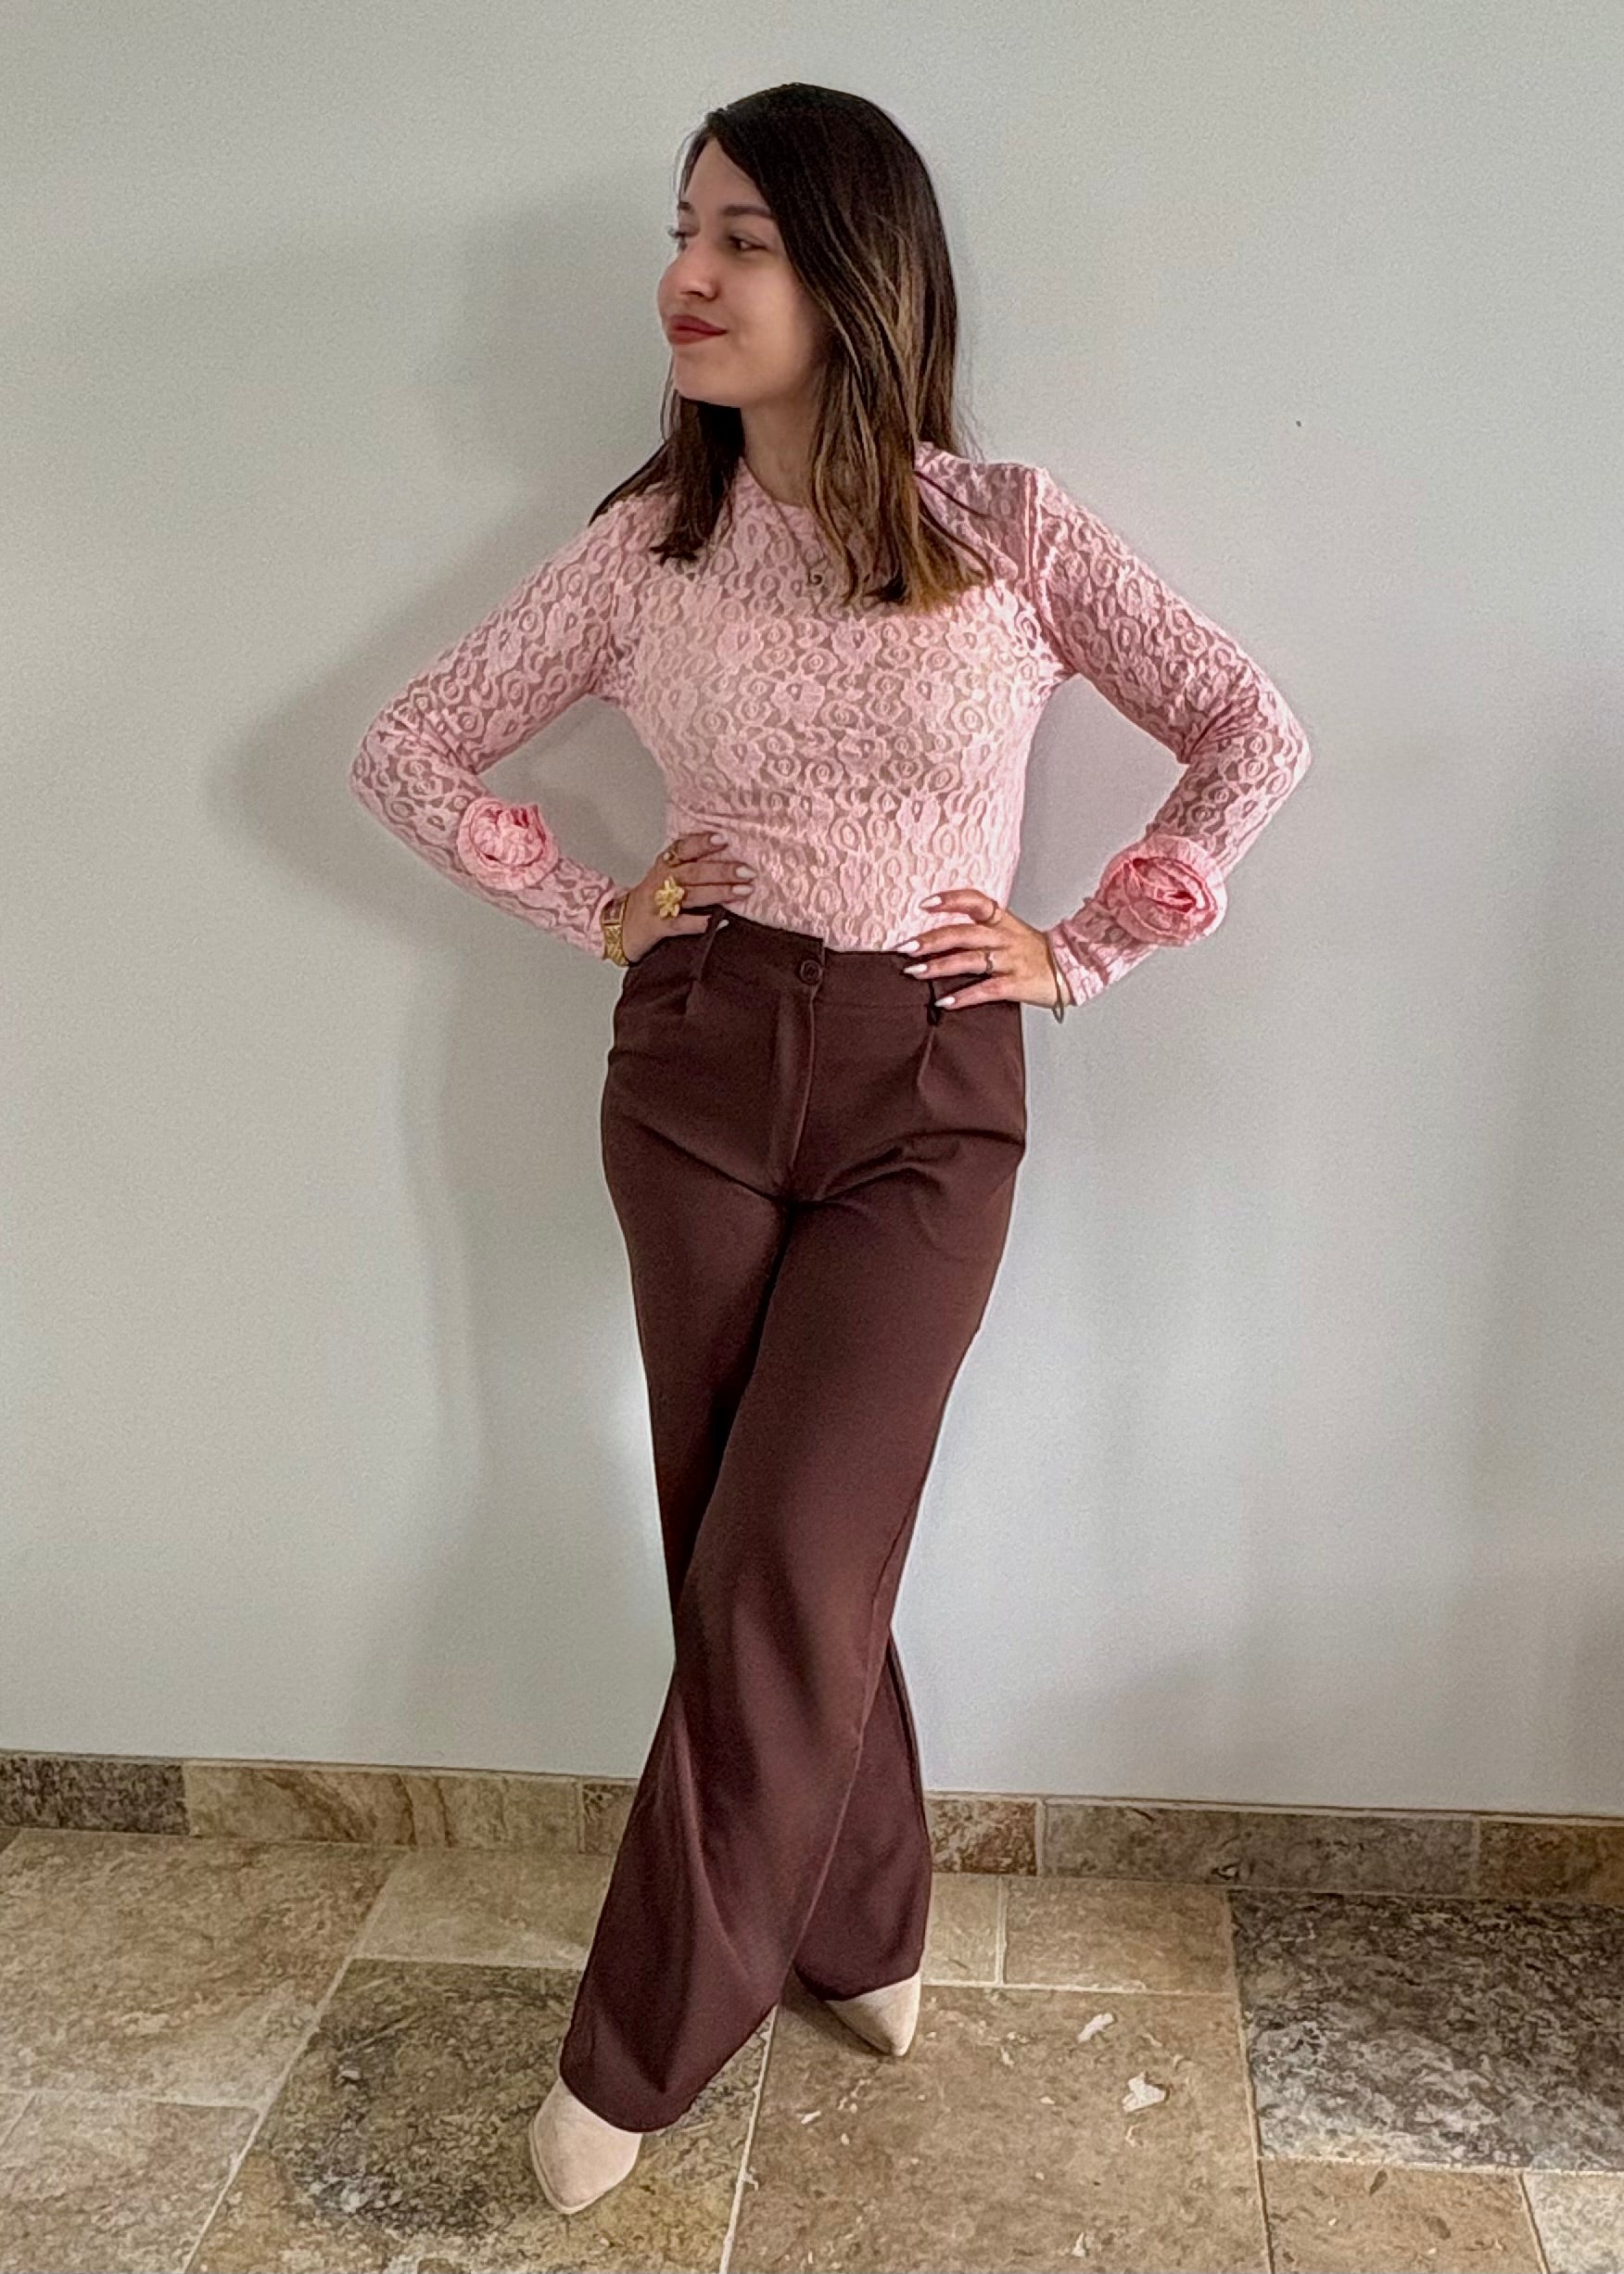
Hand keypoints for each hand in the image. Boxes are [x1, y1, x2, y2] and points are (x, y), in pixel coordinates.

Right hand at [619, 830, 754, 963]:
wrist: (618, 926)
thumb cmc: (648, 901)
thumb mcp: (663, 876)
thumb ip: (689, 866)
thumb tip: (727, 858)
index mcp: (664, 866)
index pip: (683, 848)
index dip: (702, 843)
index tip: (723, 839)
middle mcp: (661, 882)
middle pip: (693, 872)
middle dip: (722, 870)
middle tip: (746, 870)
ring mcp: (659, 904)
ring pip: (691, 895)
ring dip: (718, 892)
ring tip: (742, 891)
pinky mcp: (658, 927)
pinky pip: (680, 924)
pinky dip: (700, 923)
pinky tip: (720, 921)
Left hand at [895, 887, 1068, 1011]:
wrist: (1073, 969)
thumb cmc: (1034, 953)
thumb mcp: (1010, 932)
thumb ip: (980, 931)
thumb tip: (939, 937)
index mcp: (1003, 921)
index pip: (976, 901)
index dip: (950, 900)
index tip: (924, 904)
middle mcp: (1005, 938)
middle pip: (964, 933)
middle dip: (931, 940)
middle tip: (905, 947)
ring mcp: (1012, 961)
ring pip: (971, 960)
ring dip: (939, 966)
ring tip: (914, 972)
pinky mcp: (1017, 984)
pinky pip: (987, 989)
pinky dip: (964, 996)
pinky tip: (944, 1001)